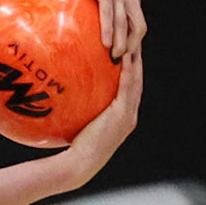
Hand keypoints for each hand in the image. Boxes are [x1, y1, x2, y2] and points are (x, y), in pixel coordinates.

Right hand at [57, 0, 145, 60]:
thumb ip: (105, 7)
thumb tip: (98, 29)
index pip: (139, 24)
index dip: (136, 44)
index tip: (128, 61)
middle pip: (138, 26)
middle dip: (133, 47)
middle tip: (123, 64)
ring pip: (124, 22)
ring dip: (121, 42)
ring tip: (115, 59)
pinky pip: (109, 14)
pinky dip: (109, 30)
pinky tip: (104, 43)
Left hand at [64, 46, 143, 178]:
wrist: (81, 164)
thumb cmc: (75, 148)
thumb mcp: (81, 124)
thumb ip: (82, 108)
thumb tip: (67, 93)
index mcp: (123, 117)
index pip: (130, 89)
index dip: (132, 70)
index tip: (127, 52)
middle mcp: (129, 115)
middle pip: (137, 81)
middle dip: (137, 60)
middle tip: (134, 40)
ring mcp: (128, 115)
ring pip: (136, 82)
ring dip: (136, 61)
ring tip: (134, 42)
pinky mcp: (122, 115)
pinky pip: (127, 88)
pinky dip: (129, 72)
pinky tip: (125, 57)